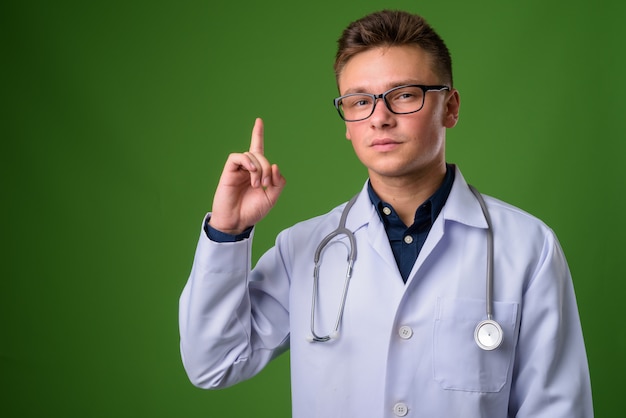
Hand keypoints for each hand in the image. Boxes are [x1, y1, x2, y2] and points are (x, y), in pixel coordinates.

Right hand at [208, 118, 285, 234]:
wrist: (237, 221)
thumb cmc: (252, 210)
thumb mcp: (272, 197)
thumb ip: (278, 182)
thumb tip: (275, 165)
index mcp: (257, 172)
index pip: (258, 149)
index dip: (257, 135)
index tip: (259, 121)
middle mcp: (247, 168)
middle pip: (261, 155)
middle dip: (267, 168)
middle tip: (265, 183)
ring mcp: (238, 169)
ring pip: (251, 156)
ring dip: (259, 169)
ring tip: (257, 185)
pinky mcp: (228, 172)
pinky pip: (237, 157)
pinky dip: (247, 162)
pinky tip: (251, 173)